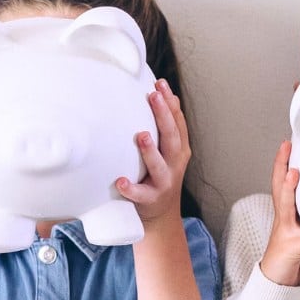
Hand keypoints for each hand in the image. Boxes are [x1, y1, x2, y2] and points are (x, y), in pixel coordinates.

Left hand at [115, 79, 189, 226]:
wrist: (161, 215)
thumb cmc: (160, 176)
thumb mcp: (168, 151)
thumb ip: (166, 128)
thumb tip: (164, 94)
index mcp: (179, 150)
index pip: (177, 123)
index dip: (170, 103)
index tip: (160, 84)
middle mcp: (174, 164)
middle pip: (172, 138)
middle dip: (164, 116)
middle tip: (154, 96)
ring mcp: (164, 183)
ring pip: (159, 166)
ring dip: (151, 151)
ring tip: (141, 136)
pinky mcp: (150, 200)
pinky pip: (141, 194)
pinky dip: (131, 189)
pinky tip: (120, 182)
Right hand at [259, 141, 299, 285]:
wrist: (279, 283)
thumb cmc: (298, 258)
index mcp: (289, 214)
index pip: (285, 184)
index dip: (285, 164)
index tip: (288, 143)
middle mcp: (284, 219)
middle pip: (279, 187)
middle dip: (281, 165)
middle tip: (286, 147)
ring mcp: (285, 233)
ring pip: (285, 207)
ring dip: (290, 190)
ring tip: (294, 175)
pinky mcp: (292, 249)